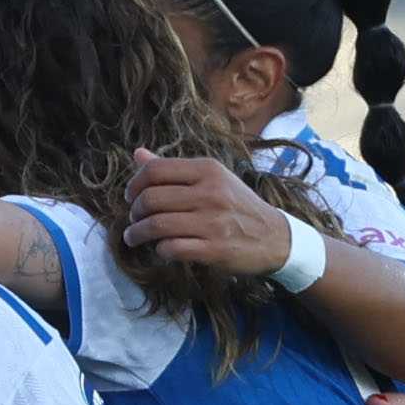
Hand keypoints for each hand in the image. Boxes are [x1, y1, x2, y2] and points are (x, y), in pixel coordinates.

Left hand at [123, 150, 292, 277]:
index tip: (130, 197)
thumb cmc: (237, 206)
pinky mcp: (214, 249)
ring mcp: (213, 221)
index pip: (156, 170)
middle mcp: (210, 192)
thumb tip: (138, 154)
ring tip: (133, 237)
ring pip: (156, 225)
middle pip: (151, 198)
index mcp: (208, 170)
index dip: (134, 184)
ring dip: (137, 234)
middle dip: (134, 211)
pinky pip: (171, 248)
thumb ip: (174, 170)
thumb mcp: (212, 179)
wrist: (274, 237)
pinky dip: (159, 250)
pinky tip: (160, 249)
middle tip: (133, 219)